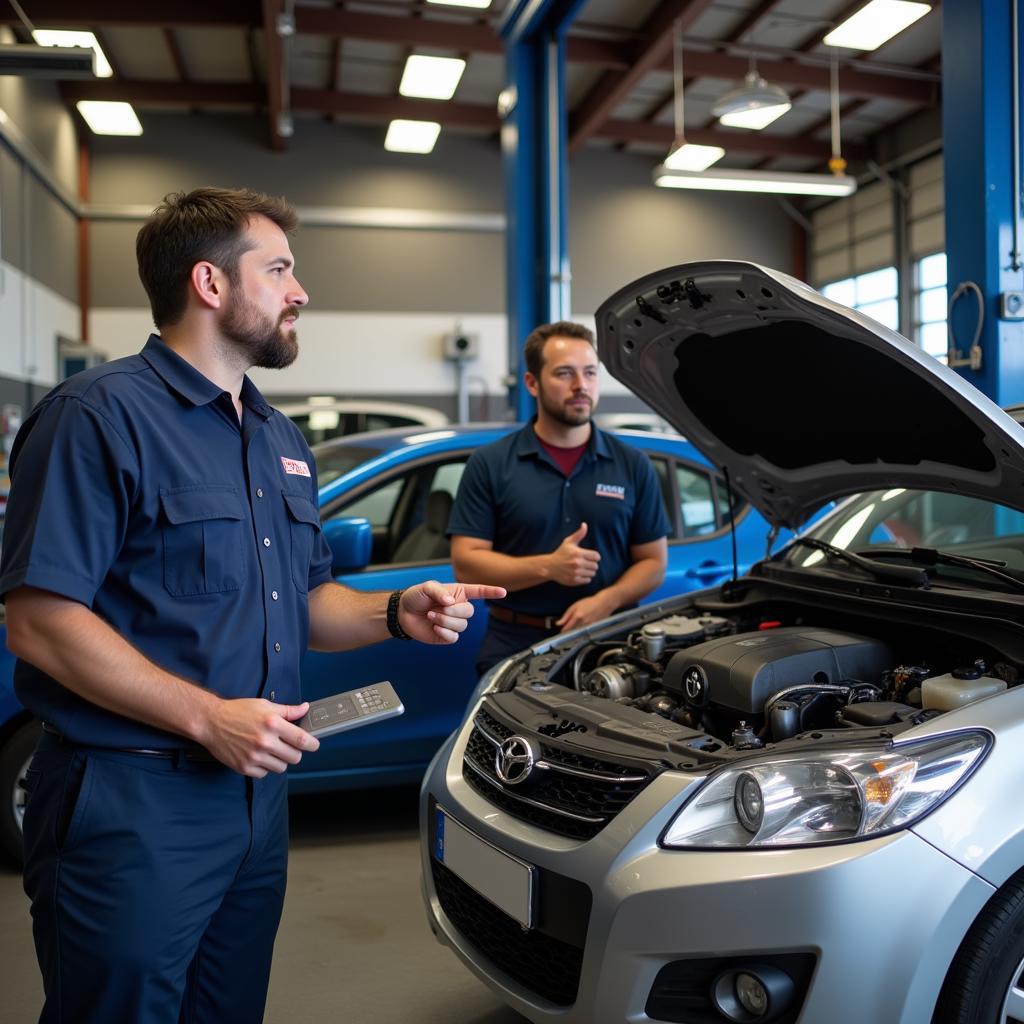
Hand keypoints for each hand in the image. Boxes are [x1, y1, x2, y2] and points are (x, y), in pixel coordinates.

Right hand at [201, 698, 319, 777]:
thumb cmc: (238, 711)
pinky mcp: (244, 767)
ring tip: (272, 750)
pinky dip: (265, 767)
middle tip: (288, 746)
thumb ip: (288, 710)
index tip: (314, 745)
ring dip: (280, 760)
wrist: (212, 722)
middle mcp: (264, 741)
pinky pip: (264, 774)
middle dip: (295, 752)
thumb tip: (305, 709)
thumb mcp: (265, 705)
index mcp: (272, 724)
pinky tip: (259, 756)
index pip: (301, 739)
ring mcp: (254, 756)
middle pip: (294, 757)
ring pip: (281, 767)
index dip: (312, 744)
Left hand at [399, 580, 506, 644]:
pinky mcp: (447, 635)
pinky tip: (434, 628)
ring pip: (462, 625)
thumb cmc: (416, 596)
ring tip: (431, 616)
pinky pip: (454, 637)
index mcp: (459, 593)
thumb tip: (451, 601)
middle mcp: (459, 608)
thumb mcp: (426, 587)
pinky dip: (444, 632)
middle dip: (452, 611)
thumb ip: (439, 591)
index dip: (491, 591)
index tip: (503, 592)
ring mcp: (454, 622)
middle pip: (469, 612)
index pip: (479, 592)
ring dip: (445, 621)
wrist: (403, 613)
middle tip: (436, 608)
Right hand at [547, 522, 600, 585]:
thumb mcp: (568, 542)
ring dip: (589, 571)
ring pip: (592, 573)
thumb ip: (579, 534)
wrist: (550, 566)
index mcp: (578, 553)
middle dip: (592, 564)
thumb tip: (584, 525)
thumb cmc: (561, 553)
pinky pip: (588, 580)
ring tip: (583, 568)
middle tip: (586, 563)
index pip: (597, 556)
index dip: (594, 556)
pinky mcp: (574, 580)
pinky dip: (585, 578)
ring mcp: (576, 573)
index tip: (590, 556)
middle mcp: (578, 563)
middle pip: (596, 566)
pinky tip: (580, 573)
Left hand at [556, 590, 618, 632]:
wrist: (604, 603)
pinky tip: (583, 628)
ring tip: (576, 629)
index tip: (561, 631)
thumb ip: (566, 616)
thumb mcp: (575, 606)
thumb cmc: (589, 603)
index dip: (563, 631)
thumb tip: (558, 623)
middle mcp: (583, 623)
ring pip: (579, 634)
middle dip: (569, 633)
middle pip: (573, 633)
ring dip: (576, 633)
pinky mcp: (594, 629)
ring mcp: (589, 627)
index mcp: (578, 616)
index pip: (567, 629)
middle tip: (568, 631)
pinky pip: (585, 633)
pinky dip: (582, 632)